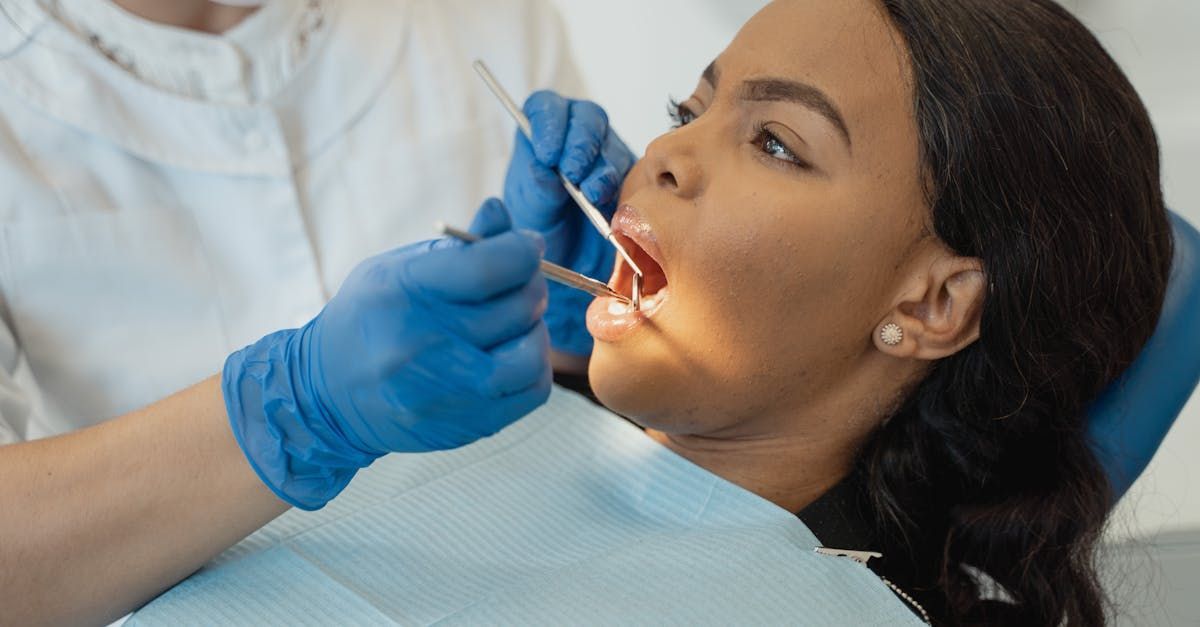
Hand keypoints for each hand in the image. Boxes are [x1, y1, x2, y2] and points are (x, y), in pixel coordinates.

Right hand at [223, 199, 551, 509]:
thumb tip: (504, 214)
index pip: (488, 267)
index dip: (523, 249)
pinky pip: (532, 392)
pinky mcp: (464, 425)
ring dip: (535, 331)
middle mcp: (423, 344)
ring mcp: (444, 391)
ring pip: (531, 354)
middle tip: (521, 282)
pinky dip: (535, 368)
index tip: (528, 245)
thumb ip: (459, 246)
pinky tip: (513, 355)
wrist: (327, 394)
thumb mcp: (399, 268)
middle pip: (517, 306)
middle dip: (531, 285)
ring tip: (517, 323)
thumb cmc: (371, 318)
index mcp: (406, 292)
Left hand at [504, 91, 635, 355]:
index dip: (548, 121)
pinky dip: (622, 185)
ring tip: (591, 193)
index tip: (546, 151)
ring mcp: (606, 158)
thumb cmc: (541, 236)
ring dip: (601, 166)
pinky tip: (610, 203)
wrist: (569, 268)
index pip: (545, 108)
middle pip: (585, 117)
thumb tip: (544, 168)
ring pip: (611, 144)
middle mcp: (576, 140)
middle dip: (580, 142)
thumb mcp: (531, 214)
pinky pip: (633, 173)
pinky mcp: (630, 180)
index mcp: (541, 137)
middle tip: (572, 172)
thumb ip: (535, 189)